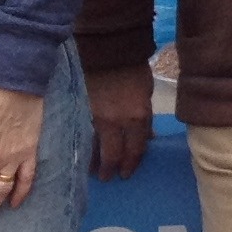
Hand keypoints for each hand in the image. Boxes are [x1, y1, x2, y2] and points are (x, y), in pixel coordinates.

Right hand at [90, 64, 153, 180]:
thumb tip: (148, 137)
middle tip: (109, 178)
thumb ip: (145, 119)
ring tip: (94, 171)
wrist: (109, 52)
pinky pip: (85, 135)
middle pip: (114, 152)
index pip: (136, 148)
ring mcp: (98, 118)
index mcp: (138, 117)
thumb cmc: (134, 71)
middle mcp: (118, 122)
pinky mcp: (83, 112)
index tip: (126, 173)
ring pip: (96, 147)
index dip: (131, 163)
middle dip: (112, 168)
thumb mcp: (147, 95)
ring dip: (95, 161)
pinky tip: (83, 153)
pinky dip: (85, 146)